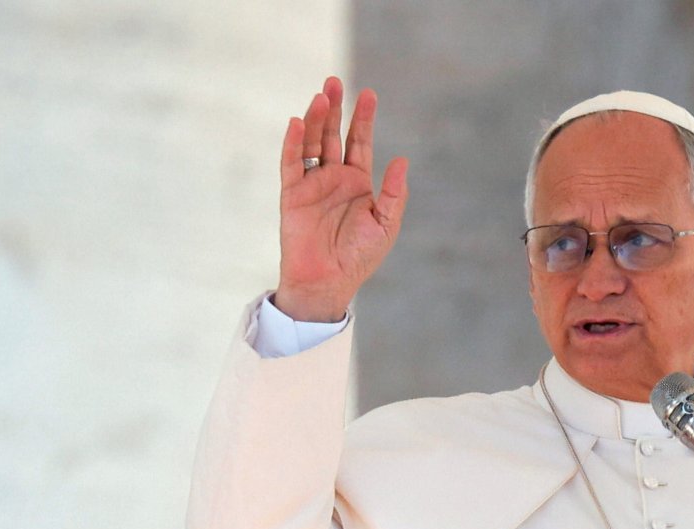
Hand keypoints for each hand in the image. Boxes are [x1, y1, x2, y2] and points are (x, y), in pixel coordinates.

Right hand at [274, 76, 408, 321]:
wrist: (329, 282)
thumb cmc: (359, 257)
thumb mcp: (386, 224)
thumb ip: (394, 194)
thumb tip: (401, 160)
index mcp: (357, 183)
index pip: (359, 142)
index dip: (363, 119)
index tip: (369, 94)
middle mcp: (333, 178)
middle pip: (333, 135)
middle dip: (335, 109)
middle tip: (334, 82)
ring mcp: (311, 184)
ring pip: (312, 144)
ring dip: (316, 120)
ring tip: (321, 97)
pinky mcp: (292, 194)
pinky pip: (291, 164)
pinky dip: (294, 143)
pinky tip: (299, 123)